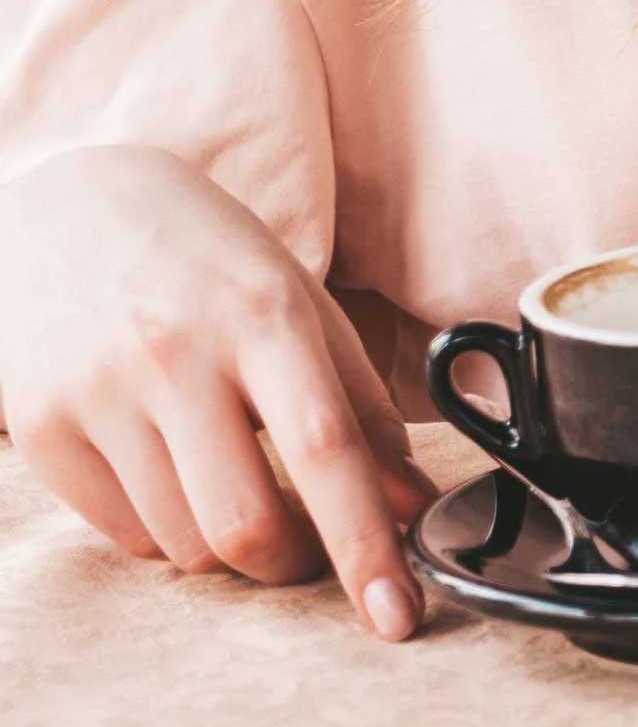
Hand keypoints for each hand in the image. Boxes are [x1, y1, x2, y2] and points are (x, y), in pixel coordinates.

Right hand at [0, 146, 437, 638]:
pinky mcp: (40, 427)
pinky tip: (177, 471)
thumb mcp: (300, 302)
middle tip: (312, 543)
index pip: (327, 450)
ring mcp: (100, 393)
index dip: (367, 544)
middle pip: (247, 524)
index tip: (397, 613)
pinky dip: (169, 530)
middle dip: (294, 561)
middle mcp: (179, 355)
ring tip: (240, 484)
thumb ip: (362, 404)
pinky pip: (126, 536)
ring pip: (186, 544)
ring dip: (231, 545)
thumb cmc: (207, 257)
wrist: (66, 207)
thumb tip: (413, 503)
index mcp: (264, 315)